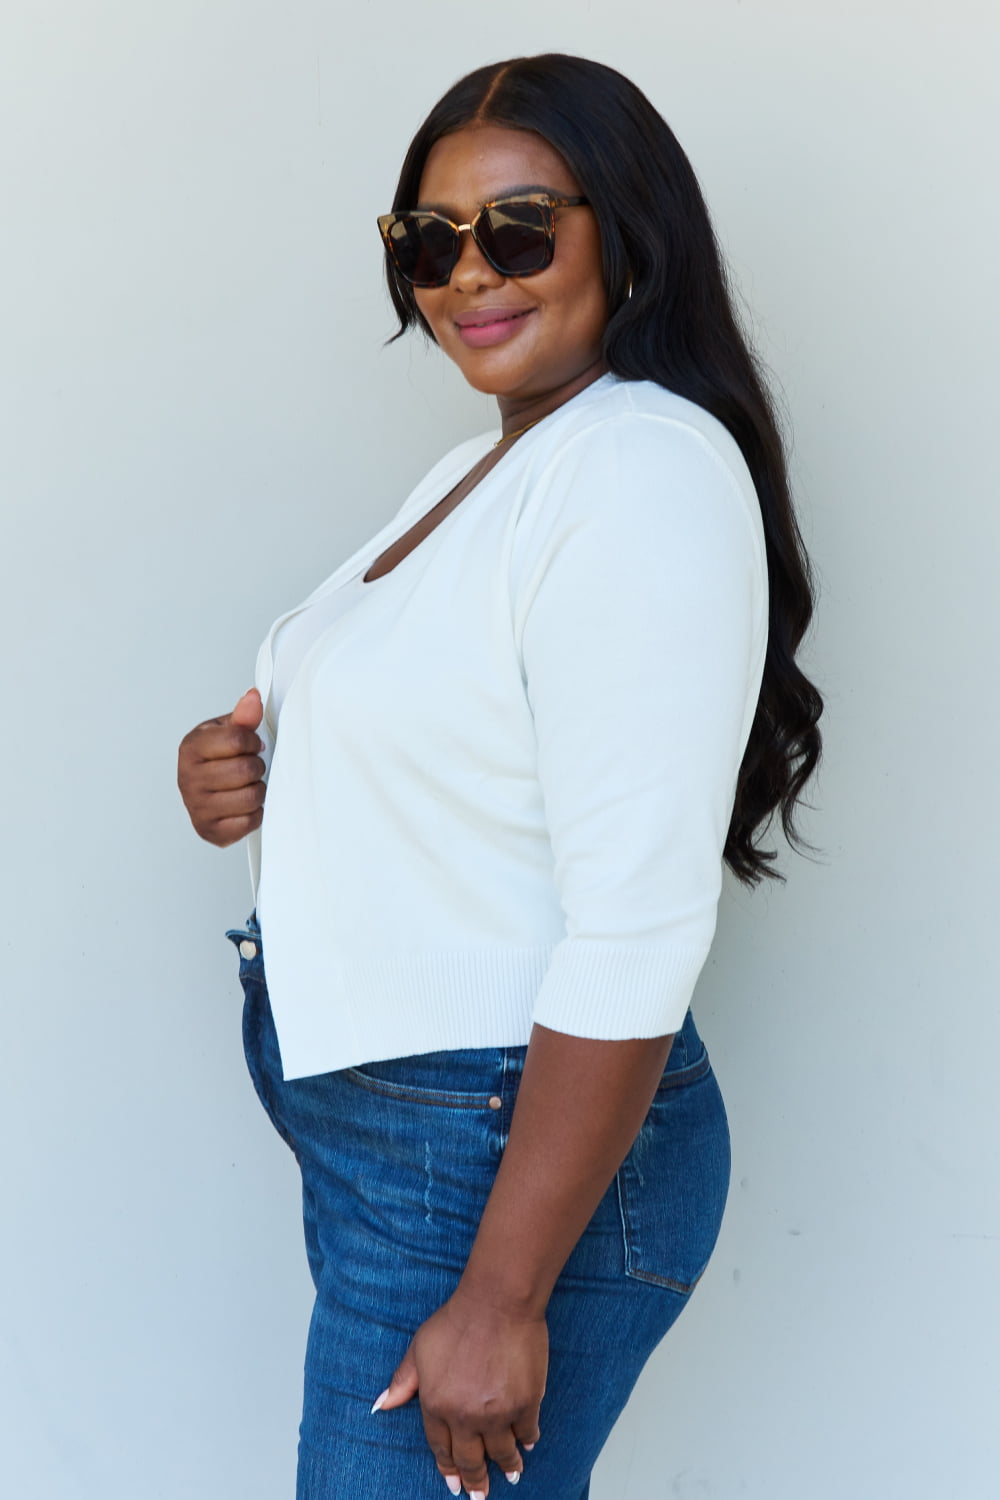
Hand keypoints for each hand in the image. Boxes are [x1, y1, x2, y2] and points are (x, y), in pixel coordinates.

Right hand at [177, 688, 265, 846]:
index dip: (253, 742)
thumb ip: (243, 716)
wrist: (207, 791)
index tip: (251, 745)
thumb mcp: (228, 731)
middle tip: (250, 768)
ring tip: (247, 785)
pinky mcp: (209, 831)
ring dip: (257, 790)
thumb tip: (253, 698)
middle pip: (245, 770)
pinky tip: (244, 806)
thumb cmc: (219, 758)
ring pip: (250, 797)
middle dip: (257, 767)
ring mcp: (196, 807)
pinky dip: (254, 814)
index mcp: (190, 748)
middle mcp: (187, 778)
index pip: (236, 740)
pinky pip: (248, 822)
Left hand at [374, 1285, 545, 1495]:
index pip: (440, 1448)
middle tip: (480, 1494)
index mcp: (436, 1404)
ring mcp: (496, 1413)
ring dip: (507, 1466)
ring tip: (512, 1473)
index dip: (448, 1468)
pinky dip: (527, 1439)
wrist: (497, 1302)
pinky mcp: (525, 1403)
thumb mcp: (420, 1348)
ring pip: (502, 1452)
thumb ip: (403, 1381)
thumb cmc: (457, 1320)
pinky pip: (527, 1432)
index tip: (454, 1485)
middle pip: (470, 1459)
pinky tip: (528, 1443)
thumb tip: (381, 1406)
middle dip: (476, 1481)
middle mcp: (464, 1416)